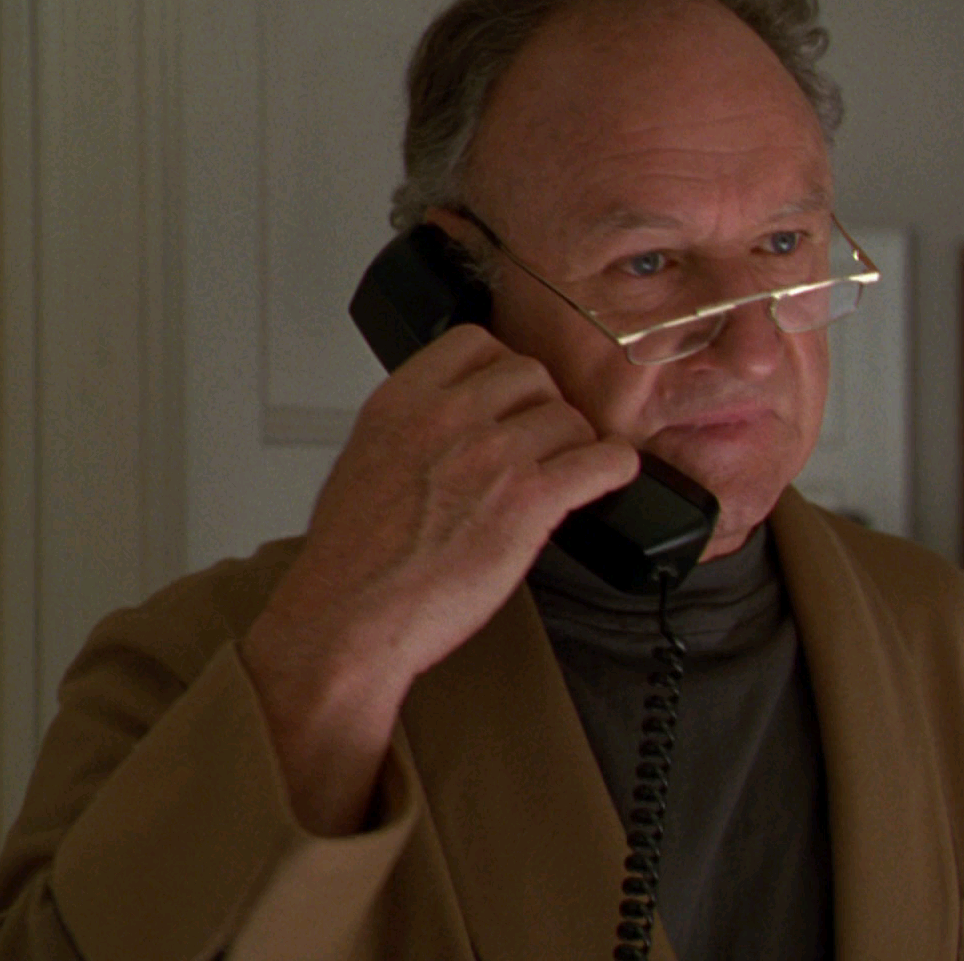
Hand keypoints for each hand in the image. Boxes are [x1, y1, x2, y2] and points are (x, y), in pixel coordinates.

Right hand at [240, 325, 638, 833]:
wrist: (348, 621)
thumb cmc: (352, 561)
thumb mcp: (365, 462)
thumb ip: (413, 430)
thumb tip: (454, 426)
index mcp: (401, 402)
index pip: (475, 342)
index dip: (503, 369)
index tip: (511, 395)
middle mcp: (448, 418)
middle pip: (532, 375)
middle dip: (542, 408)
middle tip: (541, 442)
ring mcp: (492, 456)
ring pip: (570, 417)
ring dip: (575, 444)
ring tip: (564, 472)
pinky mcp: (529, 501)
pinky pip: (603, 460)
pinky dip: (614, 466)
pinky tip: (607, 477)